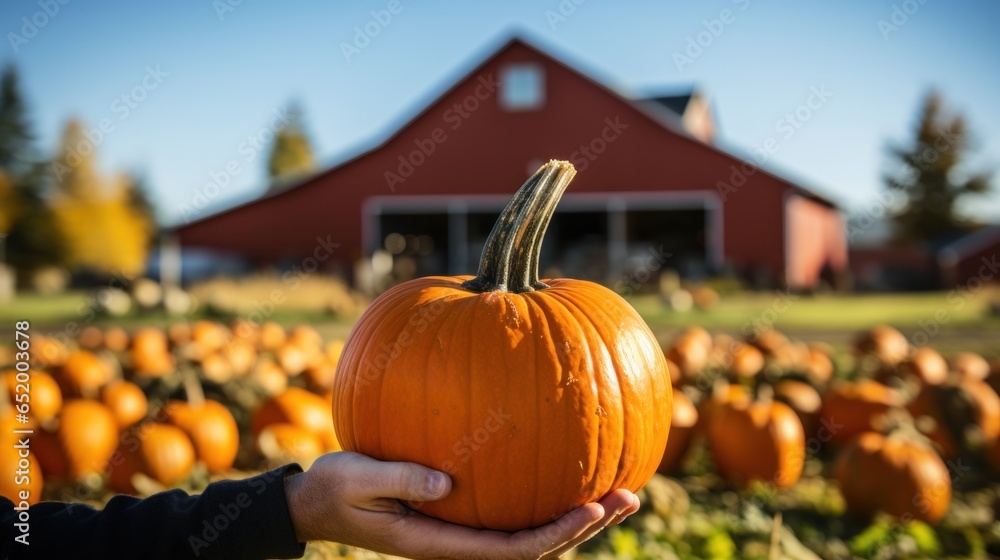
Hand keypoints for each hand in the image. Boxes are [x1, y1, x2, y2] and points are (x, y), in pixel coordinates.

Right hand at [284, 451, 639, 559]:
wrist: (317, 504)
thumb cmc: (336, 489)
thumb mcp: (358, 480)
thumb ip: (400, 479)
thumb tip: (448, 484)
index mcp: (439, 543)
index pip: (511, 550)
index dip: (556, 533)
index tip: (593, 508)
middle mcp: (460, 545)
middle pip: (537, 548)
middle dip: (585, 528)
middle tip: (629, 495)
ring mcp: (463, 534)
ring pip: (532, 535)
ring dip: (577, 519)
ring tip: (620, 490)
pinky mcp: (462, 517)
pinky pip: (514, 513)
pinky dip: (548, 501)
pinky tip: (570, 474)